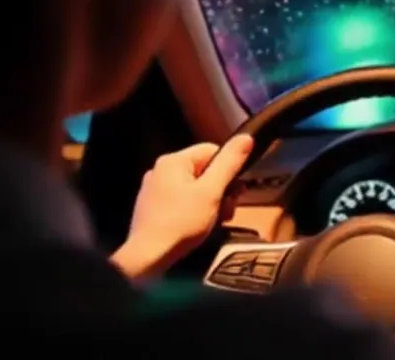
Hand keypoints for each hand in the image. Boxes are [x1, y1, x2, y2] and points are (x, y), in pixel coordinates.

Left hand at [111, 134, 254, 281]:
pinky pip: (182, 201)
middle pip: (204, 170)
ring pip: (194, 188)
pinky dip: (195, 211)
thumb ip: (229, 163)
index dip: (229, 170)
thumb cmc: (181, 223)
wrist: (148, 259)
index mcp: (173, 161)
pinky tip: (198, 227)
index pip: (212, 150)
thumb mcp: (211, 192)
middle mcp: (160, 170)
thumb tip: (246, 136)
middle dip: (221, 190)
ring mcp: (154, 190)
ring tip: (214, 222)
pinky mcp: (152, 208)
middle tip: (227, 212)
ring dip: (211, 202)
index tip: (235, 192)